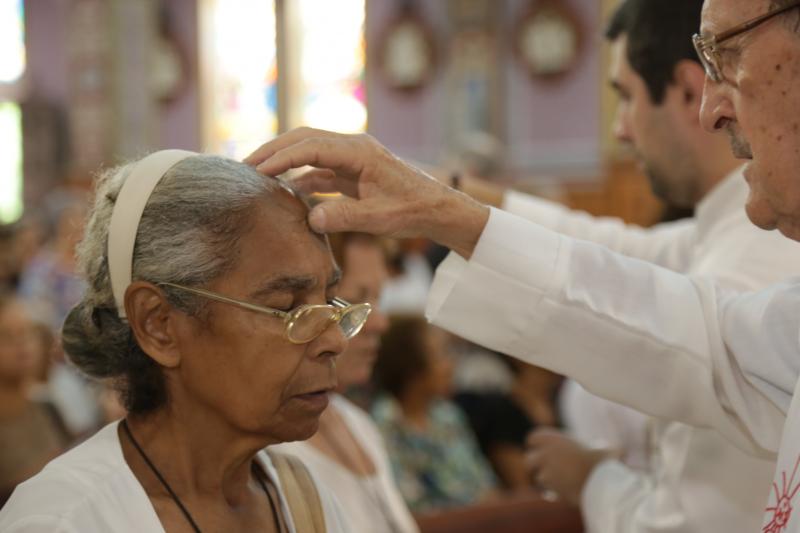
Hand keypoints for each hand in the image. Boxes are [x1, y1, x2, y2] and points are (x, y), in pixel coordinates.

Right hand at [245, 128, 489, 257]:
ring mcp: (352, 158)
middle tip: (245, 164)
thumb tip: (310, 220)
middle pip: (304, 139)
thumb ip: (344, 218)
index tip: (258, 170)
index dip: (282, 157)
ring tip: (257, 174)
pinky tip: (284, 189)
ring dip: (284, 160)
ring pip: (310, 152)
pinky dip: (300, 176)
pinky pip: (319, 169)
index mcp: (359, 152)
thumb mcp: (379, 218)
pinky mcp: (352, 171)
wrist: (436, 209)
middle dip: (274, 150)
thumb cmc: (412, 210)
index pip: (311, 147)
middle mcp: (353, 148)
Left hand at [525, 428, 609, 505]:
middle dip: (534, 464)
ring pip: (539, 479)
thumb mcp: (608, 450)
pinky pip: (550, 493)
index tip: (540, 446)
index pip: (533, 438)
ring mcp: (547, 475)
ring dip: (547, 480)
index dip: (536, 442)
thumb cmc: (606, 462)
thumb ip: (606, 449)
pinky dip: (555, 493)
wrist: (604, 483)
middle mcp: (545, 456)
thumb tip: (621, 451)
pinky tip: (565, 492)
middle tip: (543, 466)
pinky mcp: (553, 492)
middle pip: (529, 460)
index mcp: (552, 439)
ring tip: (560, 480)